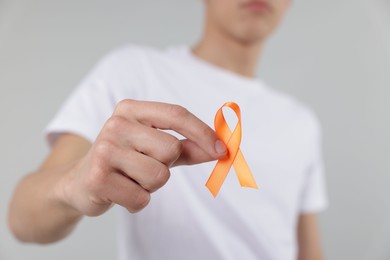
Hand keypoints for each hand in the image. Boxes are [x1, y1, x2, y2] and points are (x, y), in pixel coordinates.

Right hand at [60, 99, 226, 215]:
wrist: (79, 182)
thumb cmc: (124, 160)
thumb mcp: (153, 147)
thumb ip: (186, 146)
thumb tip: (220, 149)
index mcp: (131, 110)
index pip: (176, 114)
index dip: (203, 132)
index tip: (222, 150)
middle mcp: (116, 124)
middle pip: (171, 149)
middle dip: (165, 165)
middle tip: (143, 167)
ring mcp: (105, 150)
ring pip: (159, 175)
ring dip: (151, 185)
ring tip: (130, 179)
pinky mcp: (98, 178)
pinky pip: (142, 198)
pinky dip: (137, 201)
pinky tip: (120, 192)